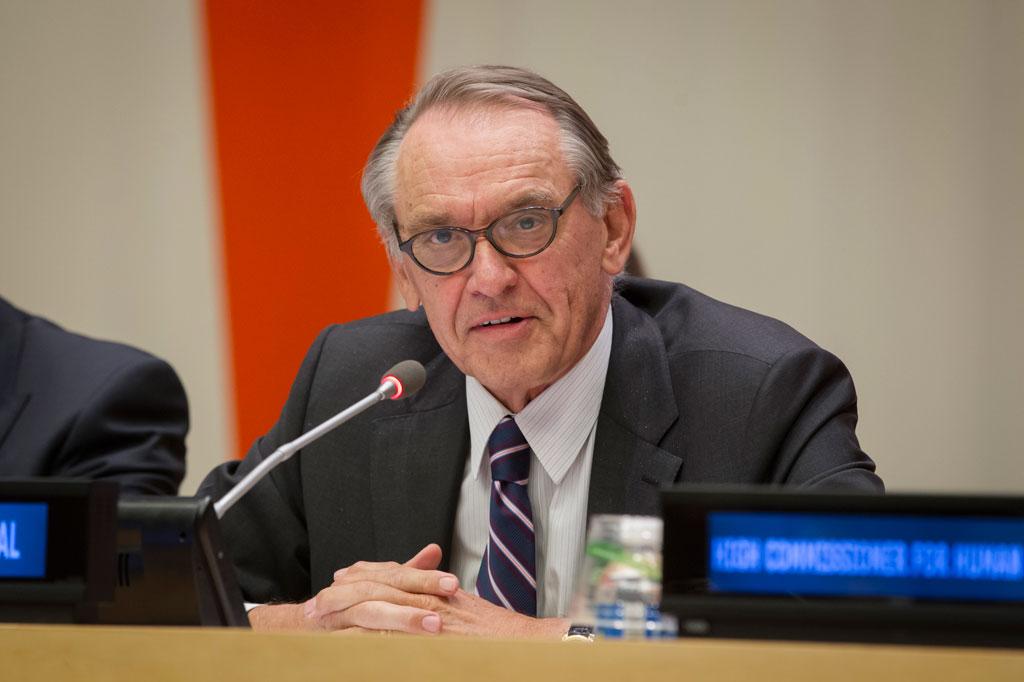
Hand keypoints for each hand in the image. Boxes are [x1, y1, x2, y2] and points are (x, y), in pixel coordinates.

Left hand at [319, 545, 566, 637]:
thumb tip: (432, 602)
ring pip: (379, 604)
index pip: (394, 572)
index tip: (343, 575)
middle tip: (321, 596)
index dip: (366, 572)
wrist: (527, 645)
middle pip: (380, 583)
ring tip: (322, 615)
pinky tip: (343, 640)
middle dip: (347, 589)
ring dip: (347, 610)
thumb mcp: (470, 611)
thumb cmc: (504, 635)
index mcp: (438, 590)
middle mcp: (431, 597)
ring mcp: (430, 616)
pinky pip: (391, 634)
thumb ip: (446, 601)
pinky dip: (364, 637)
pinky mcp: (430, 635)